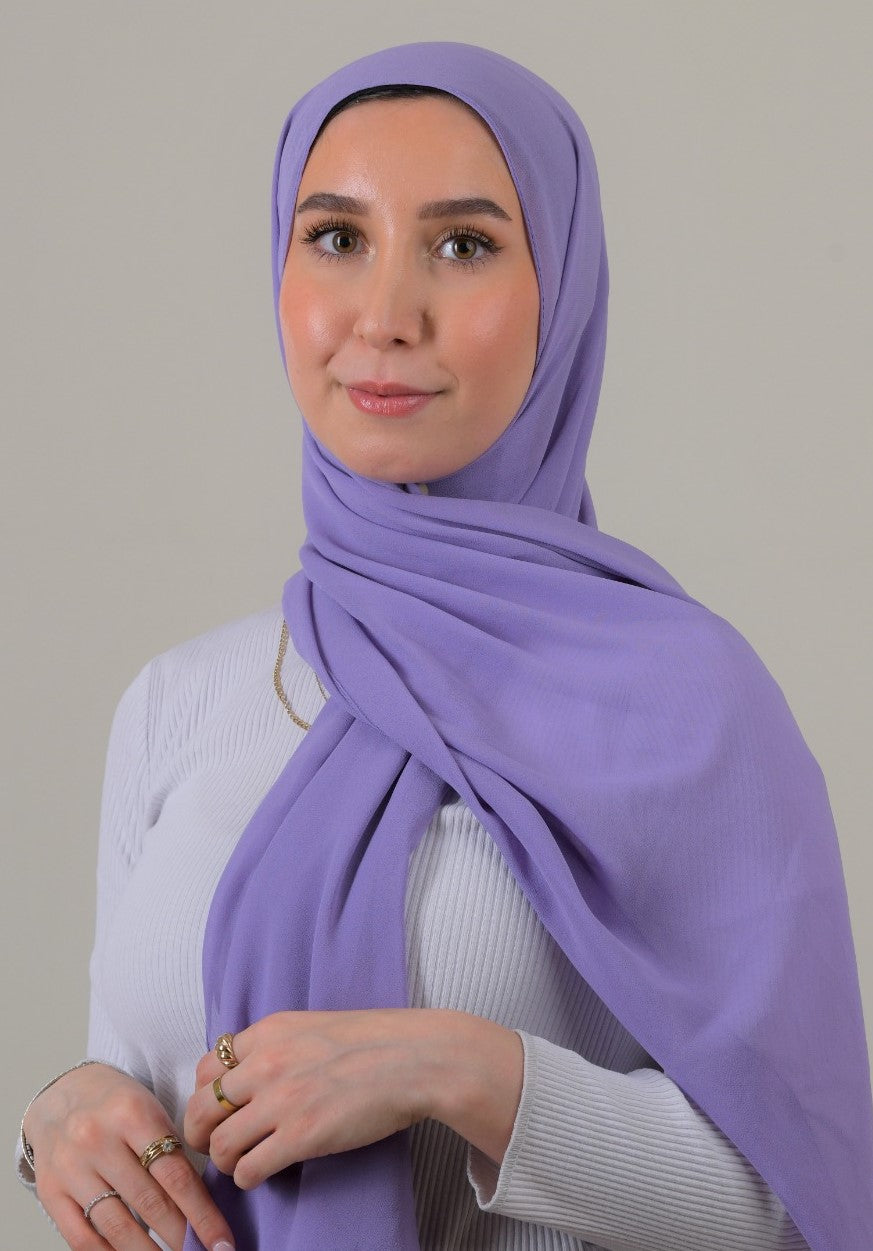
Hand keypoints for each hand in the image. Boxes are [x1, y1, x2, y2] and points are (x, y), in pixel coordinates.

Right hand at [23, 1062, 234, 1250]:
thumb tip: (202, 1210)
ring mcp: (71, 1168)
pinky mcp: (50, 1191)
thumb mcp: (151, 1111)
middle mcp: (98, 1140)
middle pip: (149, 1203)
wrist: (63, 1093)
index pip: (176, 1175)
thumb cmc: (118, 1105)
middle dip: (181, 1237)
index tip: (222, 1242)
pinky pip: (81, 1237)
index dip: (203, 1215)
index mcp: (133, 1114)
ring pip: (116, 1226)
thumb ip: (172, 1154)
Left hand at [184, 1008, 437, 1188]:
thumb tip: (253, 1071)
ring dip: (224, 1160)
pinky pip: (249, 1168)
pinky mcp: (301, 1137)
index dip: (205, 1093)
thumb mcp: (314, 1026)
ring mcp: (282, 1101)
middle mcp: (267, 1064)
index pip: (208, 1066)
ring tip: (240, 1164)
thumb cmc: (375, 1041)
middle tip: (211, 1145)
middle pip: (201, 1107)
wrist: (415, 1057)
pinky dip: (248, 1177)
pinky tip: (261, 1175)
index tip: (216, 1109)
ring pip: (219, 1143)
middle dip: (198, 1133)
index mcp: (269, 1032)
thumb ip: (278, 1045)